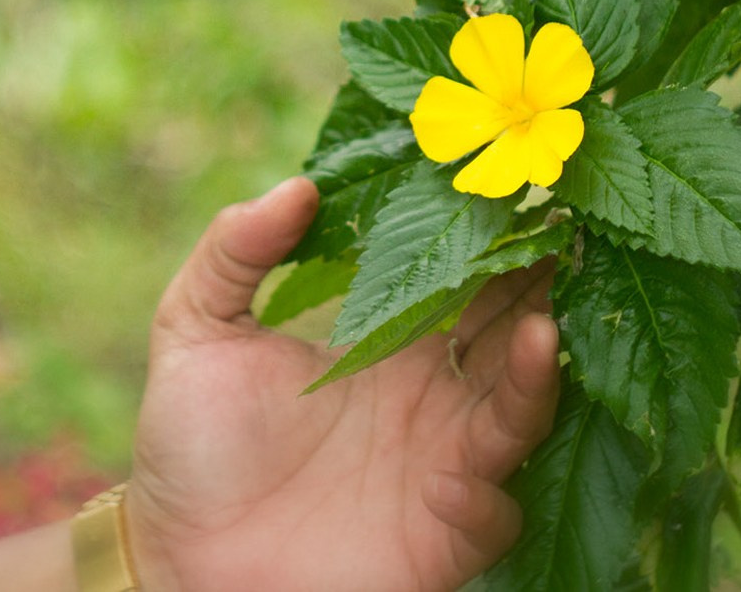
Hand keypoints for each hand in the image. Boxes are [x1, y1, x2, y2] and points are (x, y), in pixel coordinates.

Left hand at [125, 177, 561, 591]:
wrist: (179, 560)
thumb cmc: (190, 448)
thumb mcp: (195, 331)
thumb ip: (235, 252)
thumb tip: (300, 186)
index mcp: (388, 342)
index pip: (458, 280)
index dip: (486, 239)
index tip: (510, 188)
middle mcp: (432, 397)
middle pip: (508, 334)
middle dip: (537, 288)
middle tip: (562, 236)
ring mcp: (444, 467)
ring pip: (519, 414)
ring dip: (537, 375)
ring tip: (542, 330)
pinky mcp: (442, 537)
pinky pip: (493, 512)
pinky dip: (488, 489)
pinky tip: (459, 472)